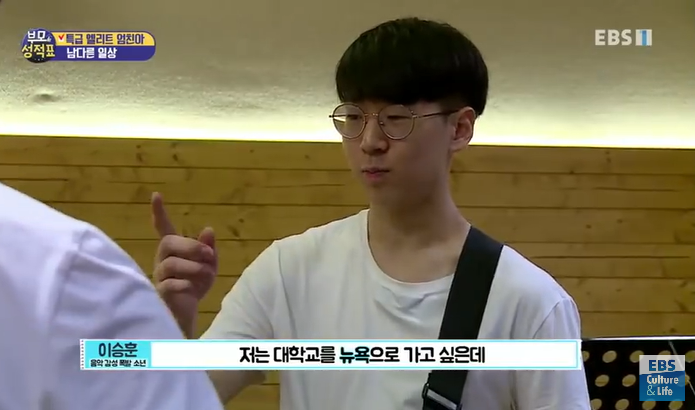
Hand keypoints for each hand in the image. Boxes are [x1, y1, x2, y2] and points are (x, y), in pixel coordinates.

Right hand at [151, 192, 216, 337]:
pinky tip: (194, 290)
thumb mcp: (208, 266)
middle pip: (168, 242)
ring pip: (171, 264)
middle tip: (209, 254)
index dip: (160, 213)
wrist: (188, 315)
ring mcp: (158, 277)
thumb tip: (208, 229)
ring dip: (194, 268)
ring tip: (208, 275)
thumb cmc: (195, 286)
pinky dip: (188, 285)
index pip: (164, 229)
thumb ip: (208, 248)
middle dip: (191, 246)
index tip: (156, 195)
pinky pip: (171, 284)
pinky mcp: (159, 295)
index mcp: (173, 251)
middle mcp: (162, 261)